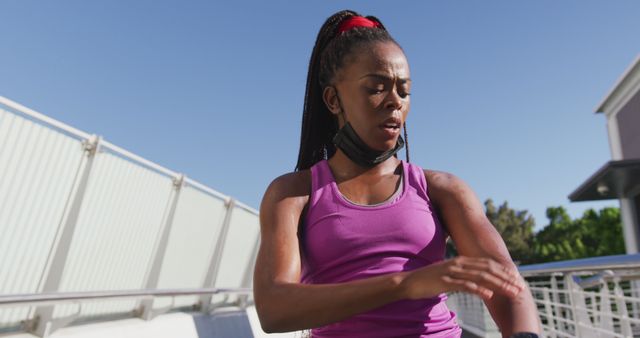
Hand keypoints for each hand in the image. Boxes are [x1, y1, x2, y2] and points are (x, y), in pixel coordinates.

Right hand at [399, 256, 525, 300]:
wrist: (409, 282)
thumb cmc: (429, 281)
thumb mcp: (449, 275)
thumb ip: (463, 275)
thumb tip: (478, 282)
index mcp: (461, 260)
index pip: (487, 264)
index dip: (504, 271)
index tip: (517, 279)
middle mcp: (459, 263)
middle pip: (488, 269)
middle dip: (506, 278)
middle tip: (520, 287)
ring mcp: (452, 272)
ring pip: (481, 277)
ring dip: (499, 285)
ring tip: (511, 292)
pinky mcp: (445, 281)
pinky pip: (465, 285)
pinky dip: (479, 290)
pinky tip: (489, 296)